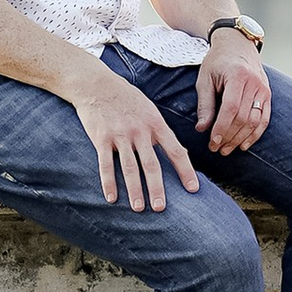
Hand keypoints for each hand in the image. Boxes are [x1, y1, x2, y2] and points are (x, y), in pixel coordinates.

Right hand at [67, 73, 199, 211]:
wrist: (97, 83)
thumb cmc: (126, 98)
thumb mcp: (149, 109)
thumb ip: (160, 131)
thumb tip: (178, 152)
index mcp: (155, 123)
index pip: (175, 150)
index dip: (185, 171)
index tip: (194, 189)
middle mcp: (140, 130)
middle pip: (151, 164)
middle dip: (157, 188)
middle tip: (161, 208)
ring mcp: (120, 135)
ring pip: (129, 167)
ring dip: (134, 190)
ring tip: (139, 208)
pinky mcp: (101, 138)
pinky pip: (105, 164)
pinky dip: (108, 183)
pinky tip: (112, 198)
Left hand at [196, 27, 270, 156]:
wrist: (237, 44)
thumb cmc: (217, 61)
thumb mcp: (205, 78)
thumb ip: (205, 104)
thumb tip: (202, 129)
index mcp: (237, 76)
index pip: (231, 108)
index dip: (221, 128)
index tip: (212, 143)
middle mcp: (254, 82)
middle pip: (243, 117)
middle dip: (229, 137)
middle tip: (217, 149)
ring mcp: (264, 89)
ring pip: (255, 121)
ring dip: (241, 139)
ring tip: (227, 149)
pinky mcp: (268, 94)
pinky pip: (264, 119)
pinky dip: (255, 134)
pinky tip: (244, 144)